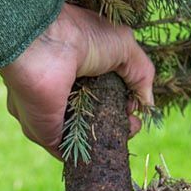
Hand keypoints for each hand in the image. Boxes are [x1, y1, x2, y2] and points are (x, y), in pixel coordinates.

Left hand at [0, 3, 154, 157]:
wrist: (47, 44)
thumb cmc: (81, 35)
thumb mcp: (124, 47)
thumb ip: (141, 74)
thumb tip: (147, 104)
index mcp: (76, 70)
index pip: (102, 97)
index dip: (123, 106)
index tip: (133, 108)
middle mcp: (61, 94)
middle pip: (93, 119)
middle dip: (117, 125)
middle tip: (131, 125)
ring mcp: (50, 115)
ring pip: (82, 138)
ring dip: (106, 140)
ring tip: (123, 133)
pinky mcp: (43, 132)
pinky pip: (67, 151)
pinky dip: (88, 154)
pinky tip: (107, 148)